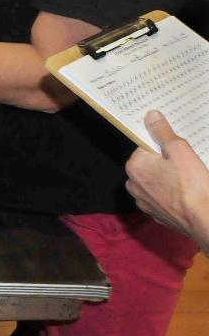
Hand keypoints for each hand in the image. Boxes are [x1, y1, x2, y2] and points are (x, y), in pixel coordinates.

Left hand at [126, 110, 208, 250]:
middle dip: (163, 163)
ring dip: (166, 180)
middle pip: (148, 166)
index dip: (160, 146)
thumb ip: (162, 132)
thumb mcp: (179, 149)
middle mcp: (134, 185)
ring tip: (186, 180)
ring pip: (154, 183)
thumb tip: (150, 116)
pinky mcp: (157, 215)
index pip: (144, 148)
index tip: (175, 148)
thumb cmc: (192, 184)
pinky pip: (161, 199)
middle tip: (184, 164)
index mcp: (134, 167)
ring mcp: (144, 203)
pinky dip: (170, 196)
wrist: (205, 219)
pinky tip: (185, 194)